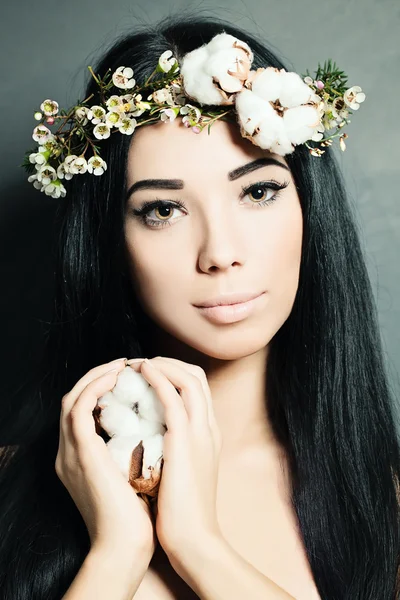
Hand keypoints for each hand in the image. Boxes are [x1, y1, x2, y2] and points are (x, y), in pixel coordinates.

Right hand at [55, 358, 156, 557]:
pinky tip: (117, 378)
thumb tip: (155, 427)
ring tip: (122, 365)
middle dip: (98, 376)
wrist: (126, 544)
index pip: (84, 410)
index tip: (130, 376)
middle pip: (73, 398)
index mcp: (82, 457)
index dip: (103, 387)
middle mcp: (70, 452)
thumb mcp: (132, 473)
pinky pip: (78, 409)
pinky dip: (95, 387)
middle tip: (125, 364)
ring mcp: (71, 453)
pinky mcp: (81, 453)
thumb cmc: (137, 514)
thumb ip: (132, 450)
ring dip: (96, 375)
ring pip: (71, 397)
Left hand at [129, 356, 222, 565]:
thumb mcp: (181, 472)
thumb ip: (173, 450)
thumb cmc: (182, 512)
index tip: (148, 373)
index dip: (174, 373)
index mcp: (208, 434)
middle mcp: (209, 427)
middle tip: (141, 363)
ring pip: (189, 378)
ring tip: (139, 363)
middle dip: (169, 362)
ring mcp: (201, 432)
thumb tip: (150, 437)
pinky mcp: (186, 440)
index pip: (198, 388)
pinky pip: (174, 397)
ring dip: (163, 364)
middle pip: (197, 376)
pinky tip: (143, 372)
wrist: (194, 539)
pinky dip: (160, 378)